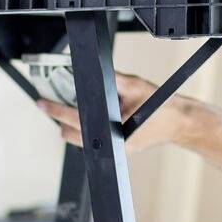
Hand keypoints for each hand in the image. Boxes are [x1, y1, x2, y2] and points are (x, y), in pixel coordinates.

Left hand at [38, 70, 186, 152]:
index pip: (74, 120)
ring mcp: (114, 150)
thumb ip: (112, 79)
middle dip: (63, 118)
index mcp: (112, 131)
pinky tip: (100, 115)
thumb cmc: (160, 106)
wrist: (179, 123)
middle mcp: (111, 145)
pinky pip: (94, 140)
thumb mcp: (135, 85)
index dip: (55, 110)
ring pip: (80, 139)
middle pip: (70, 134)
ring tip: (82, 106)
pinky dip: (89, 127)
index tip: (41, 102)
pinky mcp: (118, 150)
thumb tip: (89, 71)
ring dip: (76, 123)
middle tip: (62, 101)